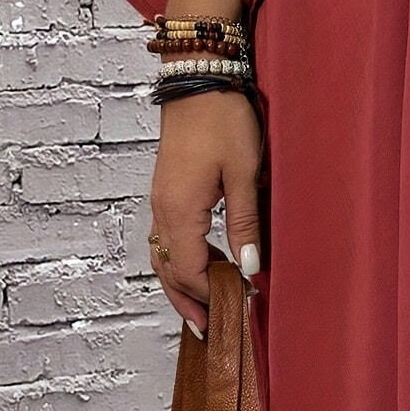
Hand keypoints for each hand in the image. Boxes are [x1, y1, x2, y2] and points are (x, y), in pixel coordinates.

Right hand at [147, 88, 263, 337]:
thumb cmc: (224, 120)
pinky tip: (200, 264)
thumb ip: (244, 223)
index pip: (192, 271)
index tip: (237, 312)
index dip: (213, 296)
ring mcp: (161, 199)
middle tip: (209, 332)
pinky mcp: (167, 188)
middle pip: (170, 271)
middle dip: (189, 302)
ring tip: (201, 308)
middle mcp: (163, 210)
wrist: (199, 78)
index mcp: (180, 211)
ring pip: (164, 256)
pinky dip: (179, 260)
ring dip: (181, 284)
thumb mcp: (244, 173)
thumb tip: (248, 270)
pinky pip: (166, 237)